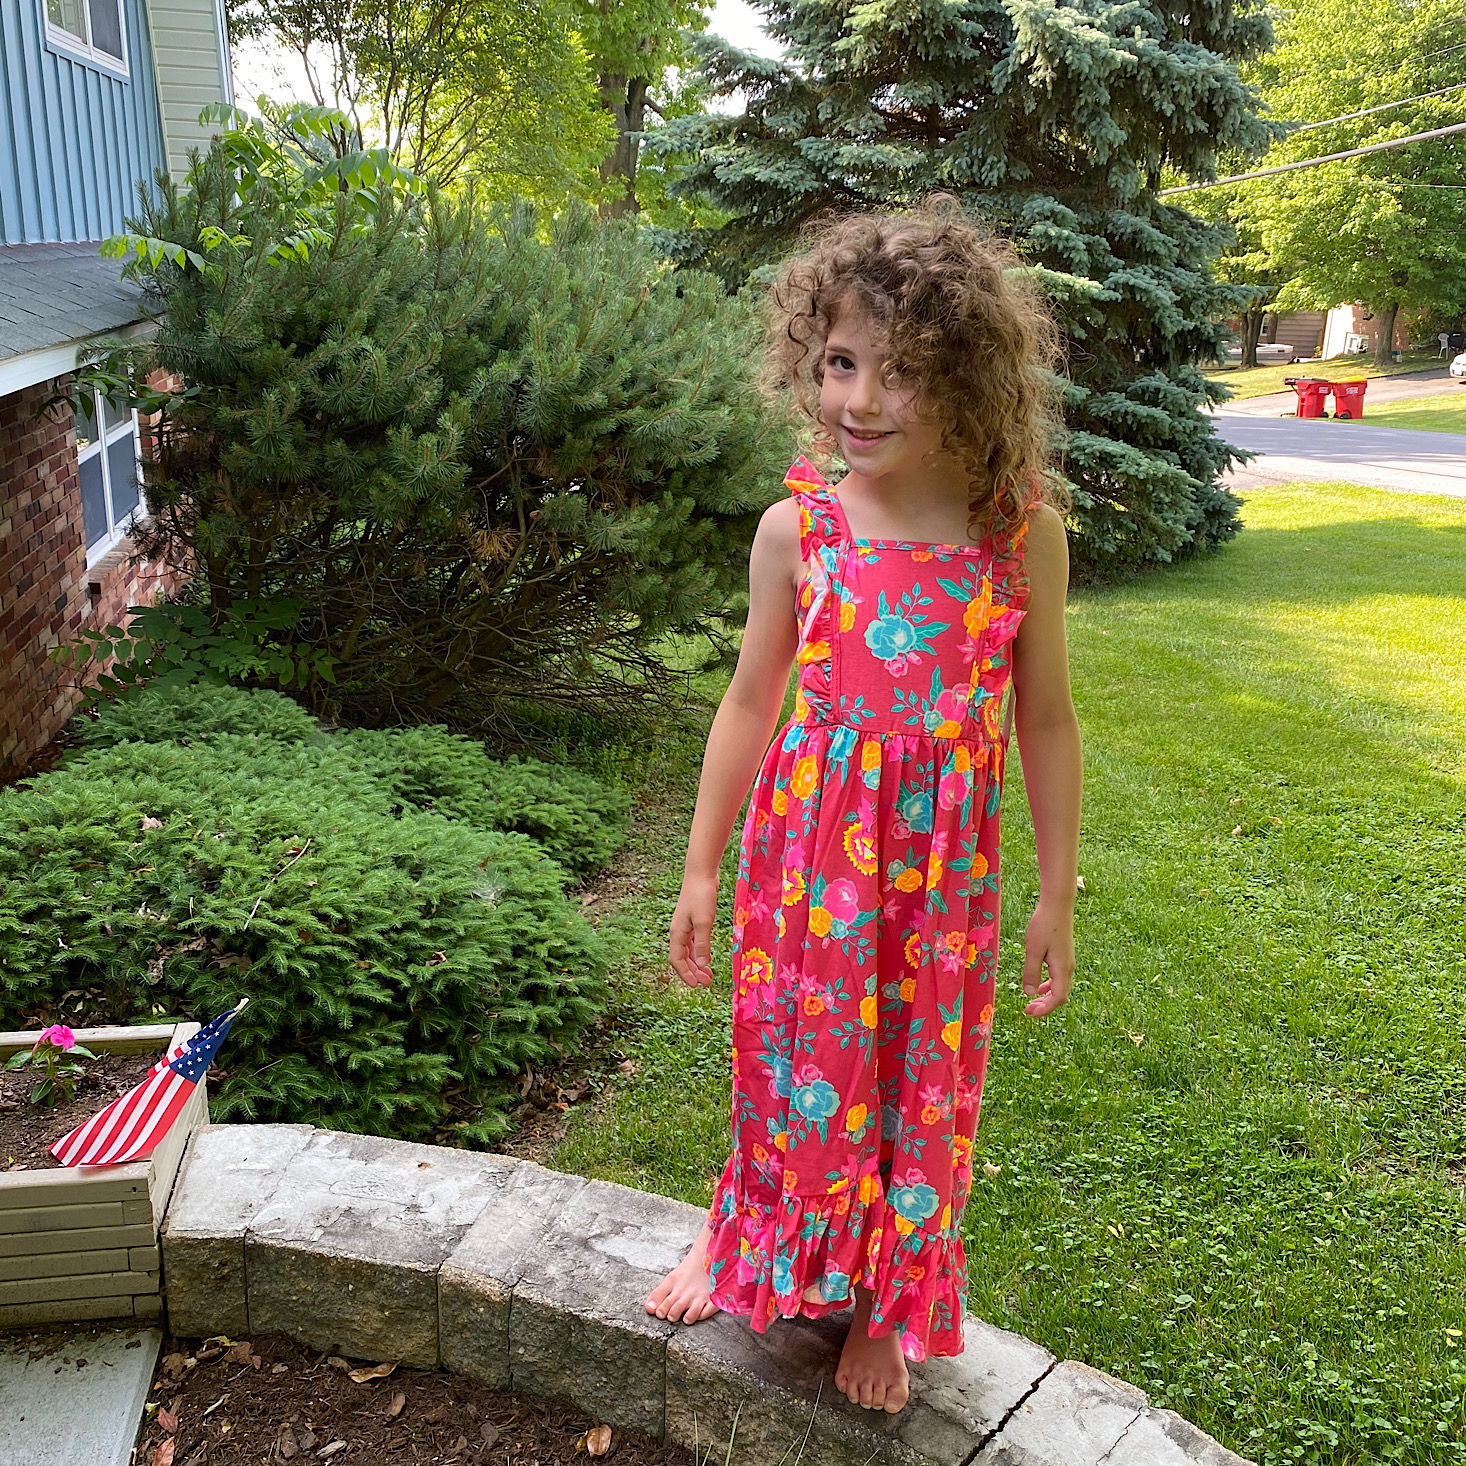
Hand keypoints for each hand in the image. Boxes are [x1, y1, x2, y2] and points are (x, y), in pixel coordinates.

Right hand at [669, 874, 717, 987]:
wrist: (701, 874)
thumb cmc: (701, 896)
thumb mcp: (704, 922)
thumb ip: (702, 944)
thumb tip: (701, 964)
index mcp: (677, 933)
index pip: (677, 960)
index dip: (685, 974)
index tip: (697, 986)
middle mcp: (678, 931)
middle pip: (682, 958)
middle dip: (693, 972)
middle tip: (706, 983)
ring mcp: (685, 926)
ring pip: (688, 951)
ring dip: (696, 964)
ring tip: (708, 974)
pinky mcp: (693, 921)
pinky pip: (693, 943)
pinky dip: (699, 952)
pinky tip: (706, 957)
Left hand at [1021, 899, 1073, 1017]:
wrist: (1058, 905)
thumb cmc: (1044, 925)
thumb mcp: (1033, 950)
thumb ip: (1031, 972)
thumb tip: (1029, 993)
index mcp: (1062, 969)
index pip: (1058, 998)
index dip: (1045, 1009)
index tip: (1030, 1013)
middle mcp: (1068, 968)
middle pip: (1060, 995)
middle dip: (1045, 1006)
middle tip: (1028, 1011)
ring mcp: (1067, 961)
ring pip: (1060, 987)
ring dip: (1046, 997)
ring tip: (1031, 1002)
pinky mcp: (1064, 955)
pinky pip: (1058, 977)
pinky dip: (1049, 985)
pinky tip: (1038, 985)